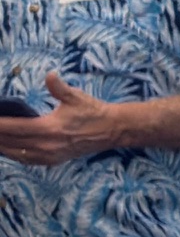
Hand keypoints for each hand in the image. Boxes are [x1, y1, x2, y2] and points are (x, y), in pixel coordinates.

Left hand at [0, 78, 131, 165]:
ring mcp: (49, 155)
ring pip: (15, 154)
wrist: (112, 130)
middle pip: (10, 142)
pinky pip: (26, 160)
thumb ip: (58, 87)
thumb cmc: (92, 111)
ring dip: (2, 146)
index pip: (14, 127)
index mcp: (49, 128)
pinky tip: (6, 148)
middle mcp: (46, 145)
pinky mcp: (53, 160)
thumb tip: (49, 75)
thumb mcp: (75, 96)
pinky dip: (13, 154)